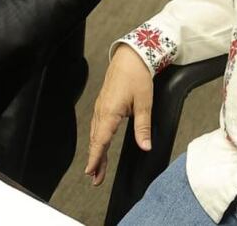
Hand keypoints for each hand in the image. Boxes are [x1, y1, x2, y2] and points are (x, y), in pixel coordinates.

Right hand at [84, 44, 153, 185]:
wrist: (130, 56)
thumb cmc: (137, 75)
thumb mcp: (144, 103)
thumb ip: (143, 127)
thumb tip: (145, 146)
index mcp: (109, 112)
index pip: (100, 141)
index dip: (96, 158)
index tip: (91, 172)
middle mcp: (101, 110)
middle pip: (95, 141)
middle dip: (95, 160)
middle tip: (95, 179)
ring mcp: (101, 106)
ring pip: (95, 134)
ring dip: (95, 151)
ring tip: (97, 167)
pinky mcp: (103, 103)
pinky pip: (97, 125)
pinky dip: (97, 138)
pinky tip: (99, 144)